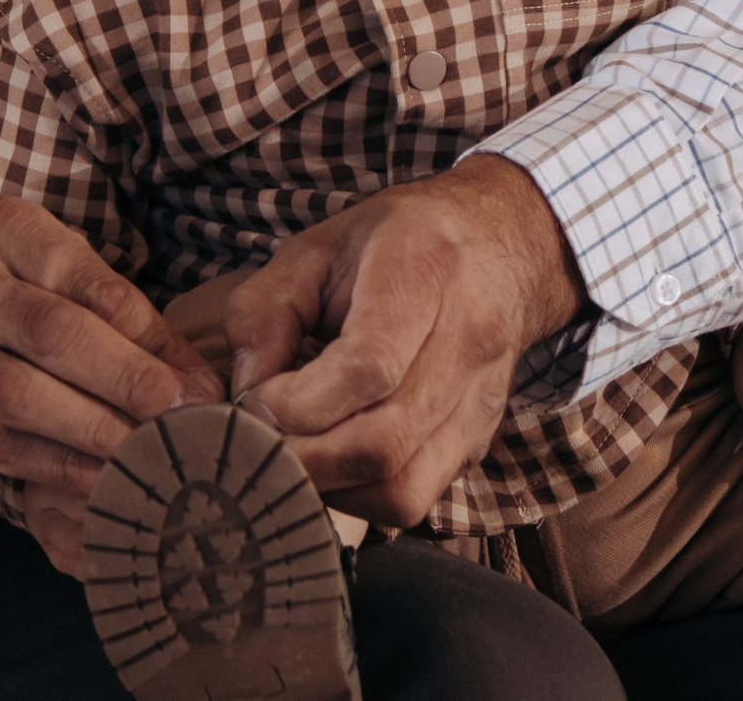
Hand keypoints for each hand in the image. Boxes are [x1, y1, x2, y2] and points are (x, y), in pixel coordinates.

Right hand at [0, 195, 223, 566]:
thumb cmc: (8, 312)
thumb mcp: (60, 290)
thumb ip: (126, 324)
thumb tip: (198, 384)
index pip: (77, 274)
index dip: (142, 330)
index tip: (193, 380)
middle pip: (46, 328)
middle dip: (122, 376)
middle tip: (177, 415)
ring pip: (13, 390)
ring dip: (90, 426)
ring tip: (145, 453)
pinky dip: (52, 465)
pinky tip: (98, 481)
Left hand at [220, 156, 585, 526]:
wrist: (498, 246)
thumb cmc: (395, 243)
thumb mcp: (313, 249)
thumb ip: (263, 313)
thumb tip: (245, 396)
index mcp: (425, 273)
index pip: (370, 367)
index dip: (299, 402)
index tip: (255, 399)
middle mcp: (469, 341)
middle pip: (383, 442)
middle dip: (303, 458)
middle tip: (257, 442)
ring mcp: (482, 400)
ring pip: (402, 488)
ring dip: (331, 486)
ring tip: (294, 453)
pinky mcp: (479, 440)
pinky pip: (415, 498)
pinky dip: (360, 495)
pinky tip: (333, 460)